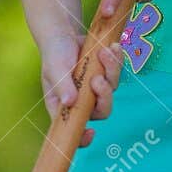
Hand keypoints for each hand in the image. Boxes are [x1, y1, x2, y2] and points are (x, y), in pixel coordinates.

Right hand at [41, 32, 124, 146]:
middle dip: (104, 96)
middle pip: (102, 111)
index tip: (90, 132)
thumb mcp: (55, 69)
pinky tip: (113, 47)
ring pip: (112, 88)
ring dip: (111, 70)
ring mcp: (95, 88)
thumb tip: (70, 102)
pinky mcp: (106, 74)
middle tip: (97, 78)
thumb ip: (62, 85)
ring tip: (103, 52)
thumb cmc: (54, 54)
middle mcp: (82, 100)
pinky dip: (117, 60)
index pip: (74, 129)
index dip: (82, 137)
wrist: (64, 34)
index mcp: (64, 105)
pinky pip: (117, 72)